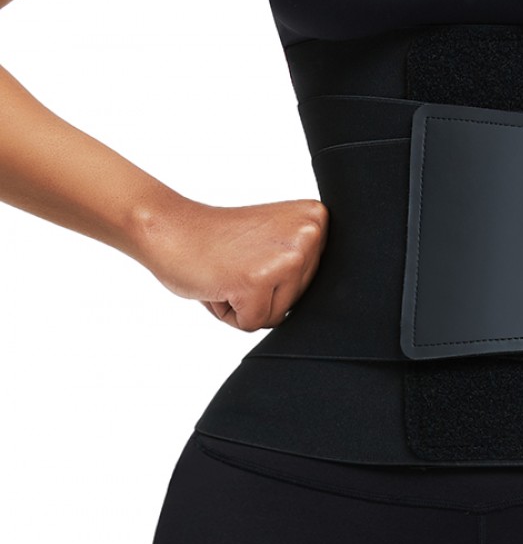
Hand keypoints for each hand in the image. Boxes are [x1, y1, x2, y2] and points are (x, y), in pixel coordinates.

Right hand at [138, 197, 329, 331]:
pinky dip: (230, 313)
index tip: (254, 253)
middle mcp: (310, 234)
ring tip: (228, 272)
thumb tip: (332, 313)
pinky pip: (252, 324)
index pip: (315, 281)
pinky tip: (218, 281)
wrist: (168, 227)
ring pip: (278, 315)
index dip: (279, 278)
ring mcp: (286, 258)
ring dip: (247, 303)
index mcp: (318, 219)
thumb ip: (304, 263)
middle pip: (299, 300)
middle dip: (264, 293)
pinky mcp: (258, 281)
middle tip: (236, 263)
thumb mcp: (277, 239)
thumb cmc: (219, 241)